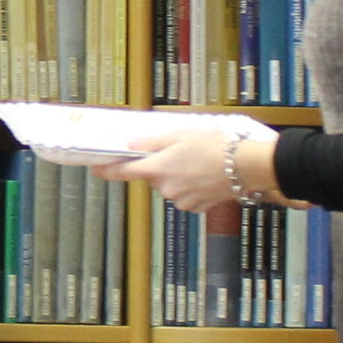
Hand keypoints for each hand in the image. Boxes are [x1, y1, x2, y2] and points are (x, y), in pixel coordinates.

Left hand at [93, 125, 304, 215]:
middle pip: (152, 177)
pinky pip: (185, 196)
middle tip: (180, 152)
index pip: (124, 172)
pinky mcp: (196, 207)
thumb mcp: (180, 135)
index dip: (107, 170)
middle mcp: (166, 188)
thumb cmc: (216, 145)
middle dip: (160, 166)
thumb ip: (152, 142)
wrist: (247, 165)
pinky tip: (205, 176)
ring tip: (198, 163)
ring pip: (169, 187)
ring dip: (177, 176)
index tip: (95, 168)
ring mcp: (181, 200)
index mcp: (159, 168)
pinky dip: (190, 187)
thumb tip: (130, 146)